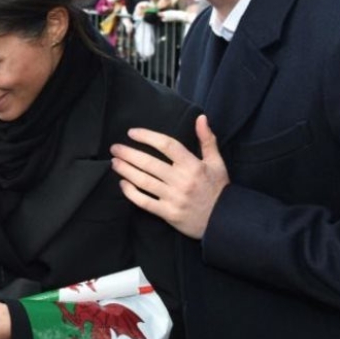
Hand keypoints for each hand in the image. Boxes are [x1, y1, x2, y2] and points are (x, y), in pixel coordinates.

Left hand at [110, 115, 229, 238]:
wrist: (224, 221)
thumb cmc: (218, 189)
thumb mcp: (217, 163)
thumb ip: (207, 140)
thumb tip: (200, 117)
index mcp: (193, 165)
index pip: (167, 145)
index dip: (147, 136)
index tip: (132, 132)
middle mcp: (182, 180)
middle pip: (149, 163)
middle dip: (129, 154)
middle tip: (114, 148)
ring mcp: (174, 198)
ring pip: (144, 181)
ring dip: (126, 170)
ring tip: (114, 162)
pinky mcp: (168, 213)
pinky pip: (144, 202)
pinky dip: (131, 193)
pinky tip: (123, 184)